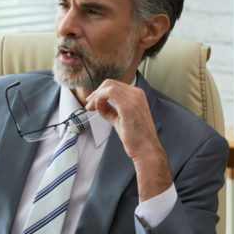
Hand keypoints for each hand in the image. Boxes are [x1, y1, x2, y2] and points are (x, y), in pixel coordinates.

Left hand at [84, 80, 171, 199]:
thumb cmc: (135, 138)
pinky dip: (99, 98)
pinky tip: (96, 109)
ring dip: (96, 96)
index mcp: (137, 96)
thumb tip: (98, 104)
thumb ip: (109, 110)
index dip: (100, 92)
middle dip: (96, 93)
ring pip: (108, 86)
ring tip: (90, 108)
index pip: (114, 86)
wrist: (145, 149)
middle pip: (110, 83)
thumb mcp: (119, 119)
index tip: (91, 103)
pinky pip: (108, 92)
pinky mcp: (128, 104)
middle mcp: (137, 93)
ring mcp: (134, 97)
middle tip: (88, 105)